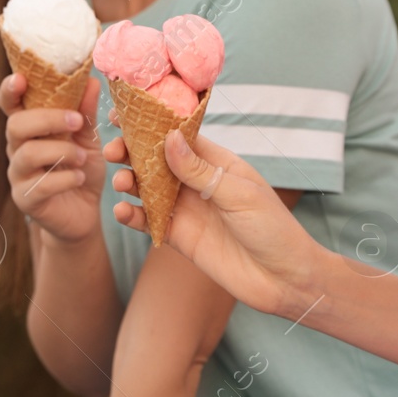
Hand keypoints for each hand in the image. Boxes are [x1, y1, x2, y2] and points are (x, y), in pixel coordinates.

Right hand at [2, 73, 104, 245]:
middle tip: (77, 121)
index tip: (21, 78)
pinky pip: (40, 185)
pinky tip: (79, 177)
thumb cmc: (80, 168)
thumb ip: (86, 111)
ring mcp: (18, 175)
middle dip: (48, 119)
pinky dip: (65, 178)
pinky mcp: (26, 199)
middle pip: (16, 125)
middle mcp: (17, 148)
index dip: (9, 89)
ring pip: (28, 154)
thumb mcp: (88, 138)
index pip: (10, 104)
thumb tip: (92, 80)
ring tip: (82, 157)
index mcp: (29, 127)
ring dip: (61, 151)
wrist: (84, 213)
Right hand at [103, 122, 324, 318]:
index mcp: (216, 163)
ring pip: (147, 190)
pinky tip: (124, 213)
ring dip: (129, 183)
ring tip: (121, 184)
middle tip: (113, 152)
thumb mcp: (239, 194)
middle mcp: (197, 183)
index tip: (124, 116)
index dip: (151, 125)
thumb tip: (170, 137)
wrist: (284, 280)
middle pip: (156, 160)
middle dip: (131, 153)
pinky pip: (149, 222)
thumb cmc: (273, 229)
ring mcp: (186, 209)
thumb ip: (201, 170)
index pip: (179, 136)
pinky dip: (133, 216)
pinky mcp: (179, 237)